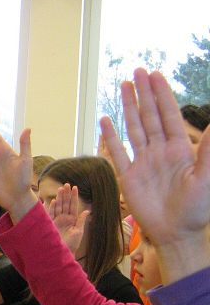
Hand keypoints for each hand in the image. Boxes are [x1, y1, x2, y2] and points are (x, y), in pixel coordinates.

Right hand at [47, 184, 89, 254]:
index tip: (75, 187)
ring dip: (59, 198)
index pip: (73, 205)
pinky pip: (51, 214)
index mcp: (72, 219)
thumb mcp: (79, 232)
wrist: (63, 253)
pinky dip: (52, 208)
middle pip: (65, 203)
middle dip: (66, 194)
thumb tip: (87, 210)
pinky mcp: (50, 225)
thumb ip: (81, 220)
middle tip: (66, 184)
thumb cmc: (72, 244)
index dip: (74, 196)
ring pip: (58, 206)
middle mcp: (64, 218)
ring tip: (61, 189)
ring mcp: (57, 221)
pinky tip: (53, 201)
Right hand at [101, 68, 209, 248]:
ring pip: (134, 129)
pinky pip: (117, 153)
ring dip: (128, 107)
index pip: (168, 115)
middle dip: (144, 93)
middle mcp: (159, 152)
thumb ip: (208, 150)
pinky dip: (111, 137)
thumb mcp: (207, 177)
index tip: (155, 75)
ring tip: (123, 86)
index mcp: (179, 150)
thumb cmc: (197, 209)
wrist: (176, 233)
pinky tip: (106, 121)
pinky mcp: (128, 178)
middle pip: (149, 116)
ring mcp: (143, 163)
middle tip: (137, 71)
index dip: (161, 94)